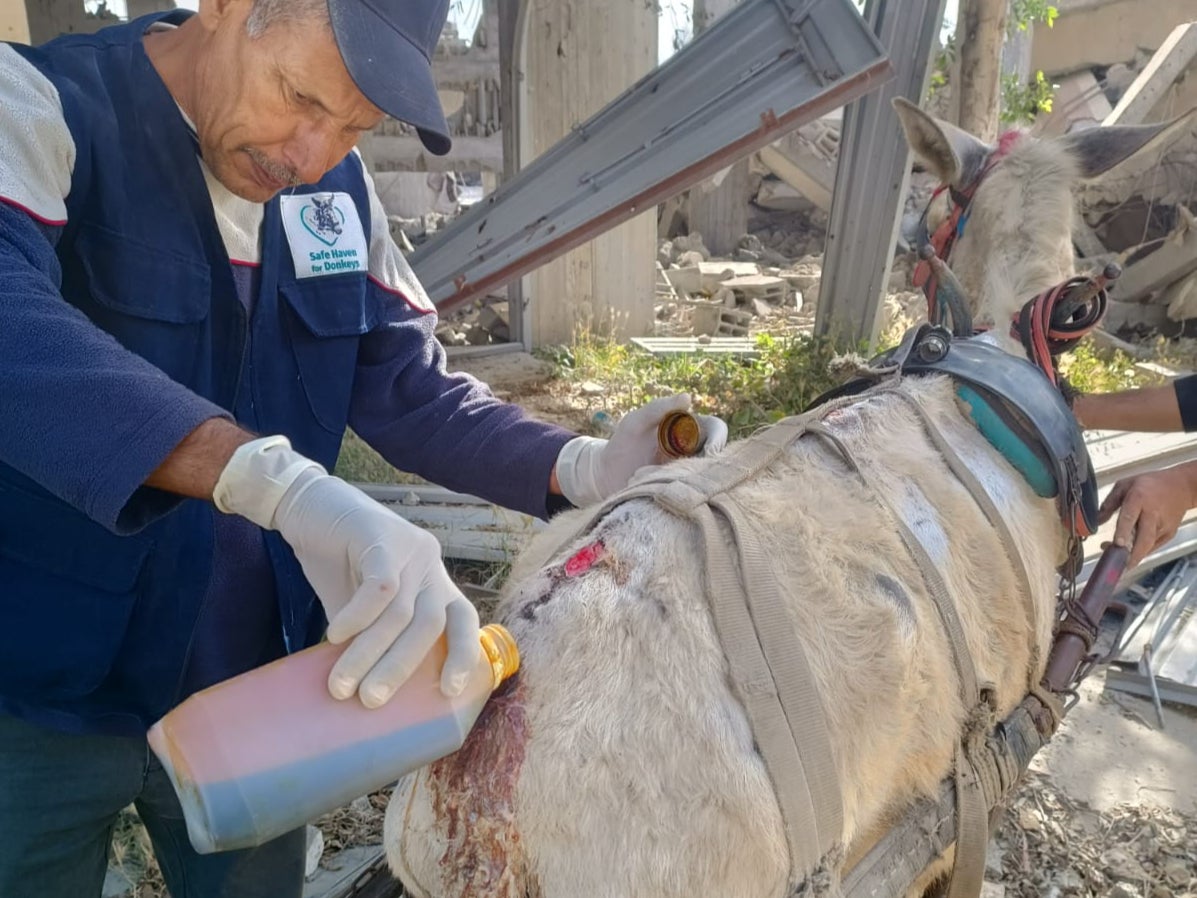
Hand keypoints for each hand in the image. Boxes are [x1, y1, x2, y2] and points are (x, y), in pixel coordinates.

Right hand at [213, 437, 479, 706]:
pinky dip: (357, 617)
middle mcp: (430, 564)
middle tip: (370, 701)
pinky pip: (379, 587)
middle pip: (430, 624)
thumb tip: (364, 690)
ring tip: (341, 683)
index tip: (448, 691)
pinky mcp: (381, 535)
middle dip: (401, 667)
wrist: (305, 507)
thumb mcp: (360, 606)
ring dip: (369, 653)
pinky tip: (334, 635)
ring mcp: (409, 547)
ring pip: (400, 612)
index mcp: (433, 581)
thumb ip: (371, 635)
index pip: (464, 619)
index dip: (463, 655)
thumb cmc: (336, 562)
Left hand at [554, 394, 728, 506]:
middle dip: (711, 465)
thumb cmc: (621, 443)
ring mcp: (687, 474)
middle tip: (693, 472)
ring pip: (708, 479)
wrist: (603, 475)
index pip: (717, 429)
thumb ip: (658, 408)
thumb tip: (688, 397)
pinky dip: (681, 494)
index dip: (718, 439)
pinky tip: (661, 492)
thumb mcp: (635, 422)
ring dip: (694, 481)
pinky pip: (691, 495)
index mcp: (688, 430)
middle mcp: (693, 452)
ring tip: (670, 481)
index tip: (709, 452)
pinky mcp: (678, 494)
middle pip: (720, 457)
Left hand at [1099, 462, 1196, 567]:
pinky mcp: (1168, 534)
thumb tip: (1096, 521)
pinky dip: (1140, 553)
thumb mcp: (1124, 485)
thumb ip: (1109, 503)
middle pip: (1144, 538)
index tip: (1117, 544)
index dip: (1123, 532)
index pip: (1130, 517)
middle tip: (1118, 565)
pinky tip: (1129, 554)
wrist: (1181, 486)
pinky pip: (1152, 547)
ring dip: (1132, 556)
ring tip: (1117, 562)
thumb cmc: (1150, 484)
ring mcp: (1162, 526)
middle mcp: (1152, 514)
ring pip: (1147, 546)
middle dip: (1131, 554)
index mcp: (1139, 499)